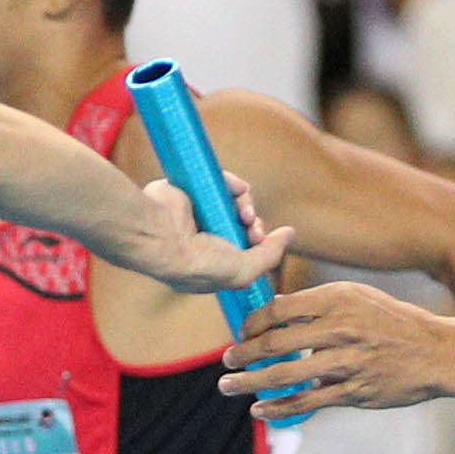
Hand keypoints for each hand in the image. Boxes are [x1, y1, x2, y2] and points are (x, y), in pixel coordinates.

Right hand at [125, 175, 291, 301]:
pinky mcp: (192, 190)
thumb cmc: (199, 263)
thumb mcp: (243, 271)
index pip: (242, 250)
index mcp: (210, 263)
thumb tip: (290, 233)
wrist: (164, 237)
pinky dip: (233, 184)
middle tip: (253, 228)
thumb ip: (270, 255)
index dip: (258, 244)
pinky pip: (221, 182)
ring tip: (245, 213)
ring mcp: (196, 214)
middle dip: (254, 225)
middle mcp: (203, 239)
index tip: (260, 240)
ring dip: (246, 206)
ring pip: (233, 203)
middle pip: (241, 224)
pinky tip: (237, 190)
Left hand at [221, 278, 452, 415]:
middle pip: (275, 343)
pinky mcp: (354, 392)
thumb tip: (278, 309)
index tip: (241, 333)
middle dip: (243, 354)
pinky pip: (308, 402)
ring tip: (229, 387)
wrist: (436, 352)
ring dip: (251, 383)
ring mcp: (347, 362)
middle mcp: (340, 328)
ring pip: (286, 375)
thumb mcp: (358, 297)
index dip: (252, 323)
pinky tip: (260, 409)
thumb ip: (319, 303)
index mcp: (337, 299)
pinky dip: (279, 407)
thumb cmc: (394, 323)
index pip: (279, 309)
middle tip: (226, 362)